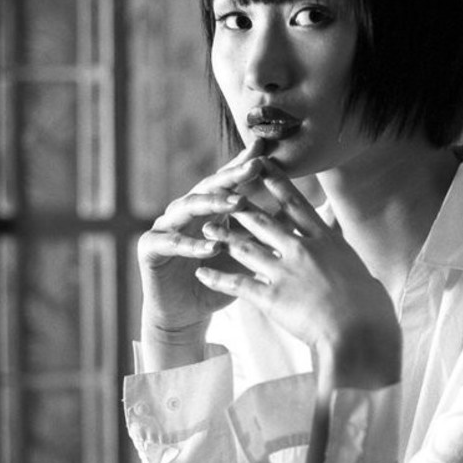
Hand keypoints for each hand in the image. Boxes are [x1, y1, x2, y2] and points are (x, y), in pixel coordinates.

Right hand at [136, 141, 273, 363]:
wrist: (187, 312)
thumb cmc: (221, 280)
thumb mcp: (250, 253)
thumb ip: (271, 232)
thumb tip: (312, 214)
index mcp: (207, 207)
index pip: (229, 181)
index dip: (244, 165)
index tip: (266, 150)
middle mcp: (185, 209)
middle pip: (209, 186)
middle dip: (232, 176)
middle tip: (254, 166)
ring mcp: (165, 225)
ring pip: (187, 206)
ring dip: (212, 204)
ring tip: (235, 203)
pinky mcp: (150, 248)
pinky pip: (171, 242)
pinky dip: (191, 244)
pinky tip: (210, 247)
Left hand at [195, 158, 401, 393]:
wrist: (359, 330)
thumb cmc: (370, 308)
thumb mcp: (361, 274)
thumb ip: (348, 267)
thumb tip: (359, 268)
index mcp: (325, 242)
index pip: (297, 206)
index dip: (278, 184)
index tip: (264, 166)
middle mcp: (302, 250)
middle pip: (265, 222)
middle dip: (242, 207)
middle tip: (224, 195)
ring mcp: (285, 272)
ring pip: (246, 248)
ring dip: (224, 237)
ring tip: (207, 228)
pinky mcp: (271, 297)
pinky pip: (238, 284)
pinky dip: (217, 278)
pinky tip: (202, 273)